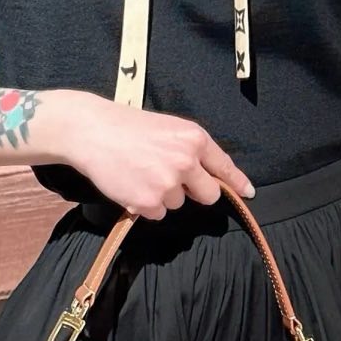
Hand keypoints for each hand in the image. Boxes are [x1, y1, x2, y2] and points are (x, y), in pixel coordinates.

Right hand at [66, 95, 255, 219]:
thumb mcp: (168, 128)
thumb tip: (207, 177)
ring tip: (140, 173)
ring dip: (163, 196)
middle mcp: (186, 161)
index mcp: (194, 139)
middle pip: (208, 195)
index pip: (223, 166)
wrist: (92, 131)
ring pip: (178, 204)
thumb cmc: (128, 127)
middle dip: (195, 193)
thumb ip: (190, 151)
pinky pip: (157, 213)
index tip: (248, 192)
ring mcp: (168, 184)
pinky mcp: (149, 202)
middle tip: (170, 179)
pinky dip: (145, 205)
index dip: (237, 182)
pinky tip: (131, 184)